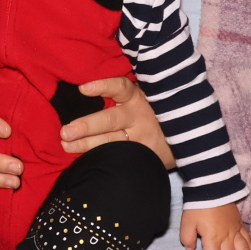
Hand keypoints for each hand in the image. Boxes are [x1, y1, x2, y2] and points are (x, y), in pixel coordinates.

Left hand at [58, 75, 174, 167]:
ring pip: (110, 142)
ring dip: (86, 145)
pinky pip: (118, 158)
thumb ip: (118, 94)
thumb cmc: (150, 111)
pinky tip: (86, 162)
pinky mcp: (144, 156)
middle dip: (86, 126)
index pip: (120, 87)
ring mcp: (141, 138)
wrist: (185, 135)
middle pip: (110, 120)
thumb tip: (81, 89)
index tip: (82, 89)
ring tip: (67, 146)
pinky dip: (101, 160)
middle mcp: (138, 116)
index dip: (102, 87)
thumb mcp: (140, 96)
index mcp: (136, 97)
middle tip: (65, 132)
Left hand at [181, 203, 250, 249]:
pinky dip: (250, 249)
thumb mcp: (186, 222)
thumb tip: (191, 249)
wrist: (212, 186)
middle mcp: (227, 237)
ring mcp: (235, 230)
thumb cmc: (198, 204)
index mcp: (213, 238)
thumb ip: (187, 238)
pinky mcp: (240, 224)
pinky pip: (248, 239)